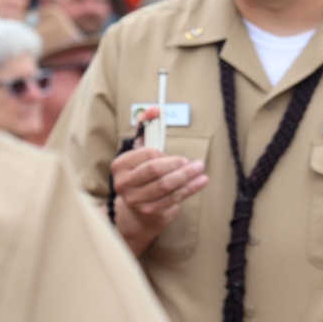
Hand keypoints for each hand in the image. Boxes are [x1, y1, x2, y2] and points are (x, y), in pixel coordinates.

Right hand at [110, 107, 208, 255]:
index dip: (163, 153)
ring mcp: (136, 200)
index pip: (146, 154)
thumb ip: (146, 126)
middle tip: (191, 161)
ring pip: (166, 185)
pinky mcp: (151, 212)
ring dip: (187, 175)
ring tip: (200, 167)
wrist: (138, 209)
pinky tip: (202, 181)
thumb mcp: (141, 151)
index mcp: (120, 166)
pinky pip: (174, 198)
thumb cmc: (142, 174)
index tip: (171, 154)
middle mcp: (124, 184)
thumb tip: (155, 109)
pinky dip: (191, 188)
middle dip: (177, 164)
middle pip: (156, 170)